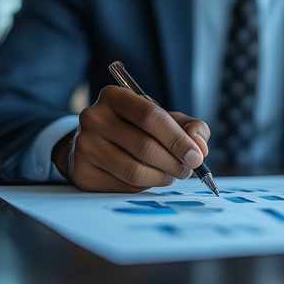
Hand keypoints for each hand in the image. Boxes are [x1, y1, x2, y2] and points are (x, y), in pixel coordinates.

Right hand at [52, 86, 209, 191]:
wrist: (93, 145)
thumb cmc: (135, 129)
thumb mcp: (163, 119)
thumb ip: (189, 127)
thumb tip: (200, 147)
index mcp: (115, 96)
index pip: (151, 117)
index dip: (178, 139)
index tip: (197, 156)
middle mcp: (94, 118)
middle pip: (145, 147)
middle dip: (174, 163)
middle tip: (187, 170)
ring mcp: (85, 145)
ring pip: (136, 171)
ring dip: (162, 177)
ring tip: (170, 174)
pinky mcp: (83, 172)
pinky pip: (124, 186)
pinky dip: (144, 186)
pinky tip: (146, 178)